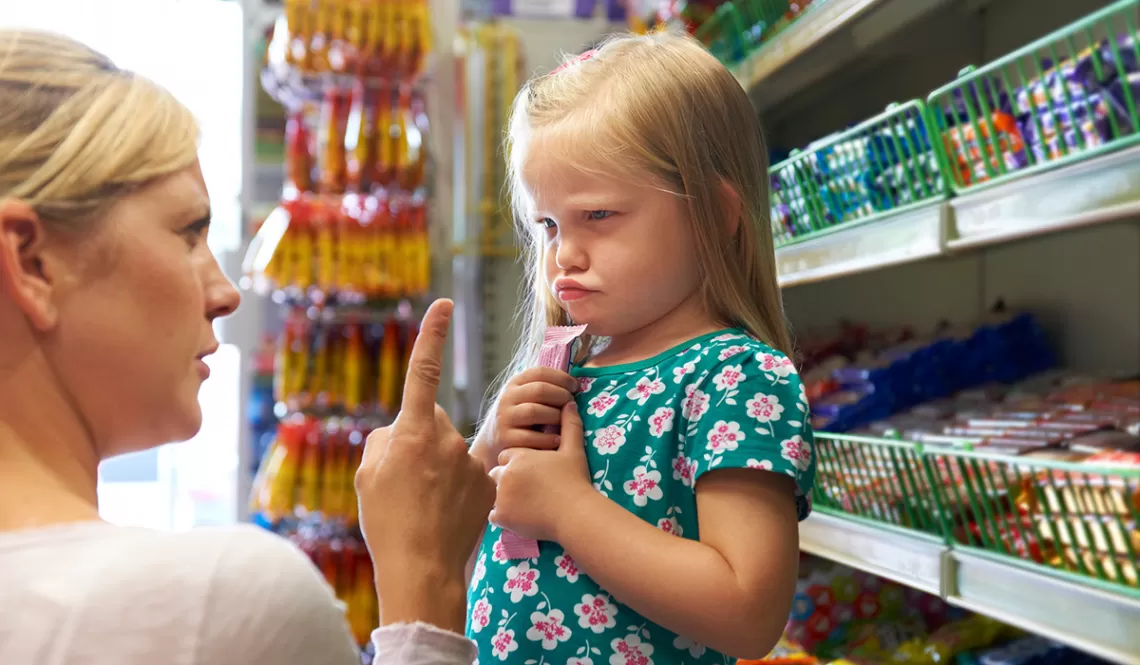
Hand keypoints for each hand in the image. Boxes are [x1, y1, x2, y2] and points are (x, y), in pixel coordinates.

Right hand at [355, 299, 494, 633]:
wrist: (422, 569)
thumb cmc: (387, 522)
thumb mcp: (368, 476)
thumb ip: (383, 441)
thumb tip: (399, 432)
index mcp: (413, 432)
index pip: (424, 372)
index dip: (432, 335)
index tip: (444, 304)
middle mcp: (446, 438)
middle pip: (431, 422)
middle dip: (419, 440)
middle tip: (405, 480)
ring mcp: (471, 460)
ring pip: (450, 450)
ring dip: (438, 467)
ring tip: (424, 504)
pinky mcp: (489, 481)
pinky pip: (469, 472)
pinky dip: (458, 486)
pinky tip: (446, 512)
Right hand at [489, 367, 578, 463]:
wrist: (494, 441)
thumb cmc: (521, 417)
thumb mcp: (527, 397)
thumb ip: (545, 388)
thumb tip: (576, 384)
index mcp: (515, 383)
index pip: (540, 372)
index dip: (561, 377)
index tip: (575, 387)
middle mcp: (507, 398)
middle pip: (540, 390)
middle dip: (561, 396)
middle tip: (572, 404)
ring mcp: (504, 418)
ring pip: (534, 411)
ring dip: (555, 416)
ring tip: (565, 422)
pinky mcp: (505, 439)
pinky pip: (531, 437)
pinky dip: (548, 439)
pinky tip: (558, 440)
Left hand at [489, 402, 591, 542]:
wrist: (575, 512)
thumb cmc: (574, 480)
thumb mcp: (573, 450)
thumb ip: (569, 425)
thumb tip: (569, 403)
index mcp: (518, 456)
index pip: (507, 456)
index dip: (517, 463)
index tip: (530, 472)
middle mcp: (505, 473)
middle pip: (497, 474)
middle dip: (507, 480)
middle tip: (526, 490)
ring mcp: (501, 495)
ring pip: (493, 494)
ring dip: (503, 498)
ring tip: (523, 504)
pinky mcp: (501, 516)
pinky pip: (493, 515)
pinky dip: (503, 516)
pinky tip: (519, 516)